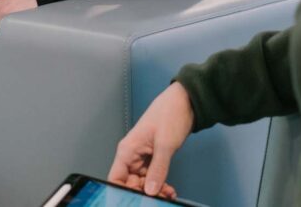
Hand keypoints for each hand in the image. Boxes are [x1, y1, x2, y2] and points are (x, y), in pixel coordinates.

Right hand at [108, 82, 193, 196]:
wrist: (184, 103)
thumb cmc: (169, 114)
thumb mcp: (165, 144)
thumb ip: (157, 169)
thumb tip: (150, 190)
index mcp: (127, 150)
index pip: (115, 178)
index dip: (121, 192)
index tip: (135, 201)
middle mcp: (131, 155)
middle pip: (130, 184)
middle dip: (143, 194)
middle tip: (159, 198)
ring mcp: (142, 157)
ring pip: (142, 183)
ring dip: (154, 191)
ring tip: (167, 194)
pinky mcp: (153, 158)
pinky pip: (152, 178)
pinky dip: (160, 185)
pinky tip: (169, 189)